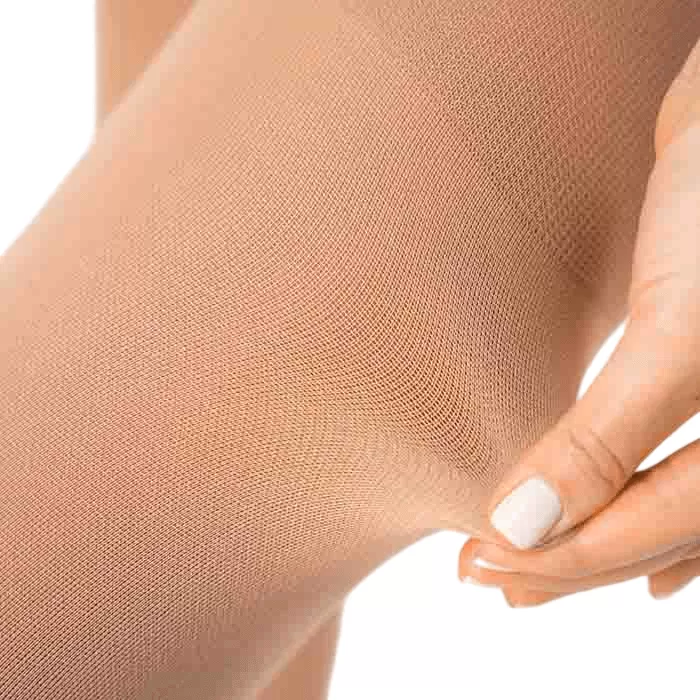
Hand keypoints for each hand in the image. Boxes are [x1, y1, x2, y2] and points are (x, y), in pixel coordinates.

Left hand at [458, 37, 699, 603]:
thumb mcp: (679, 332)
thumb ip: (608, 438)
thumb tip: (525, 528)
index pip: (645, 531)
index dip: (560, 558)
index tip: (478, 566)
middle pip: (653, 530)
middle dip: (568, 560)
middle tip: (484, 579)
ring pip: (661, 507)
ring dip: (595, 540)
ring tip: (531, 571)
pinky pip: (678, 468)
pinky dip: (645, 509)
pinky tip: (633, 546)